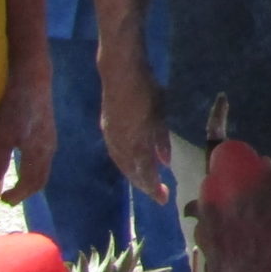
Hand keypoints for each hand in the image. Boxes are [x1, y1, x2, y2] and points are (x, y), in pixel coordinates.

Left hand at [0, 69, 55, 204]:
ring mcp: (51, 139)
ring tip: (16, 182)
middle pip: (41, 179)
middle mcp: (48, 150)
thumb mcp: (2, 135)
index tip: (3, 200)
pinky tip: (24, 161)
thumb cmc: (16, 108)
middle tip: (9, 196)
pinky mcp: (49, 130)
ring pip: (44, 169)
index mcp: (38, 154)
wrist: (33, 81)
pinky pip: (44, 159)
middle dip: (26, 192)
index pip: (30, 183)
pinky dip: (34, 168)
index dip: (17, 195)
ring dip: (31, 180)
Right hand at [98, 58, 171, 203]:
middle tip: (158, 194)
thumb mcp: (160, 113)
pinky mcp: (106, 129)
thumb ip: (161, 140)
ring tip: (147, 183)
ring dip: (134, 176)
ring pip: (122, 164)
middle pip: (132, 172)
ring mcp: (110, 137)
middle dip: (145, 185)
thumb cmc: (146, 89)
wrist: (120, 72)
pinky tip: (132, 164)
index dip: (154, 188)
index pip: (145, 173)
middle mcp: (120, 144)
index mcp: (135, 142)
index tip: (163, 200)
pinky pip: (116, 154)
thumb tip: (164, 163)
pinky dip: (126, 163)